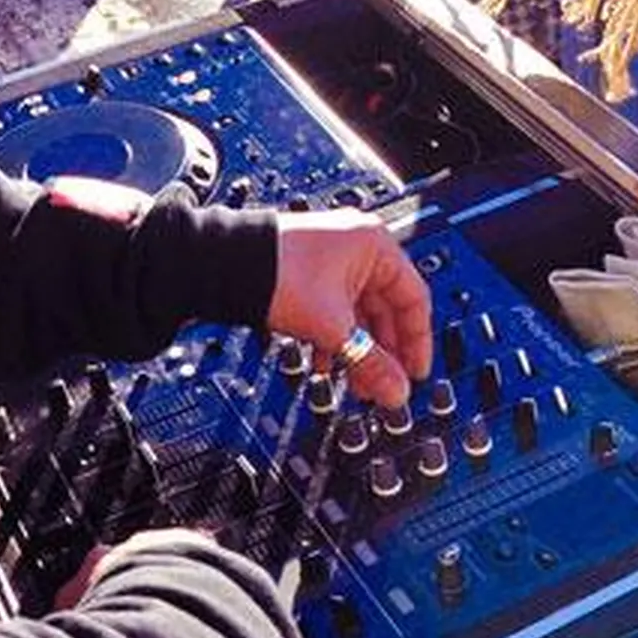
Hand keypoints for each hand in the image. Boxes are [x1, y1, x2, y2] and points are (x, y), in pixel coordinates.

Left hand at [264, 213, 434, 404]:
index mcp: (375, 244)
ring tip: (355, 383)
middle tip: (384, 385)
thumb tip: (395, 392)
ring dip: (357, 350)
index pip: (414, 299)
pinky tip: (326, 365)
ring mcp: (333, 259)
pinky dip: (335, 339)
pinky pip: (335, 311)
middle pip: (385, 310)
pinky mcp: (310, 273)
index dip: (417, 342)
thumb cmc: (275, 272)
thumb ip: (370, 362)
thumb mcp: (333, 327)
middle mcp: (358, 248)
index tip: (413, 372)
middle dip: (381, 353)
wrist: (220, 265)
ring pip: (358, 315)